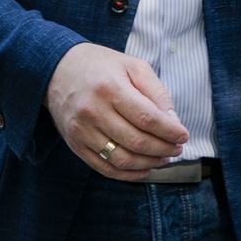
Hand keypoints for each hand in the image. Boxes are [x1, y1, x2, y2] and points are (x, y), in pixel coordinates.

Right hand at [45, 43, 188, 180]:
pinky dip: (129, 174)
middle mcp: (92, 111)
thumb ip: (156, 93)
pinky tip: (145, 169)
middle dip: (164, 149)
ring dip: (149, 163)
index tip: (183, 135)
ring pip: (122, 159)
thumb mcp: (133, 66)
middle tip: (177, 148)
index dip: (170, 131)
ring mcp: (81, 131)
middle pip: (136, 141)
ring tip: (164, 158)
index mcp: (110, 87)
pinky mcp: (75, 145)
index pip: (147, 118)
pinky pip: (105, 168)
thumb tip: (174, 123)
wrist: (57, 70)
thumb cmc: (101, 67)